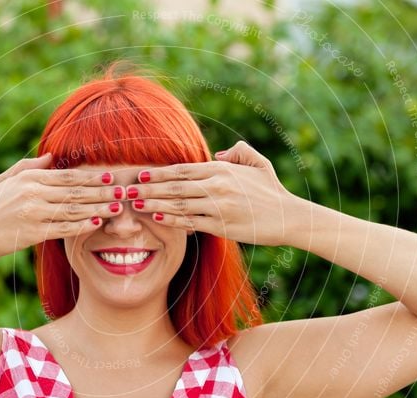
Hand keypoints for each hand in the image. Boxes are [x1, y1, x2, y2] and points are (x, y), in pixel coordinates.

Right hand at [0, 153, 122, 260]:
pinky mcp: (33, 232)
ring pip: (74, 209)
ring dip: (98, 208)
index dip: (92, 176)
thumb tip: (52, 157)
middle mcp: (33, 193)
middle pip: (76, 191)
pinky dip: (82, 226)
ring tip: (117, 208)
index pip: (68, 176)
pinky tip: (97, 223)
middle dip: (102, 191)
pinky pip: (64, 228)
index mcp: (29, 178)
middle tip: (123, 191)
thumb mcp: (5, 180)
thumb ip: (30, 166)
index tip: (112, 176)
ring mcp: (34, 213)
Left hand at [130, 141, 305, 245]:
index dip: (158, 172)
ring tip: (135, 205)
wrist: (289, 217)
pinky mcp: (220, 226)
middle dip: (148, 188)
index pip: (182, 169)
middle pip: (175, 185)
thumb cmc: (271, 191)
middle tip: (127, 190)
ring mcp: (218, 206)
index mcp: (221, 170)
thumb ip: (237, 152)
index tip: (140, 174)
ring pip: (178, 204)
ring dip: (154, 204)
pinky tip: (156, 217)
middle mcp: (217, 186)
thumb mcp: (257, 164)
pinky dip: (171, 219)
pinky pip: (190, 222)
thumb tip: (216, 155)